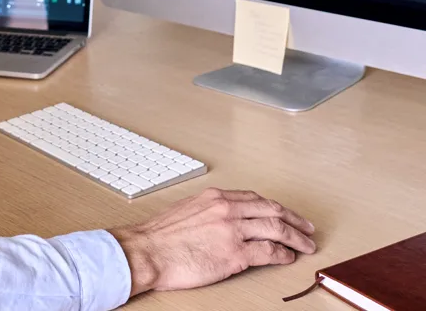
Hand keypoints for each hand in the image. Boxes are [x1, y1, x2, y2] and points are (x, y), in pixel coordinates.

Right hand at [110, 187, 316, 294]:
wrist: (147, 251)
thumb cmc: (160, 236)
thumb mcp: (187, 211)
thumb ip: (209, 211)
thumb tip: (226, 219)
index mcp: (215, 197)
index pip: (255, 198)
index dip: (275, 207)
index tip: (285, 213)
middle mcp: (226, 209)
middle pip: (272, 210)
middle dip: (294, 219)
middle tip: (307, 228)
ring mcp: (232, 231)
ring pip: (276, 229)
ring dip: (296, 238)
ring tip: (305, 246)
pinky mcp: (235, 254)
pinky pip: (269, 252)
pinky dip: (283, 255)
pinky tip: (288, 257)